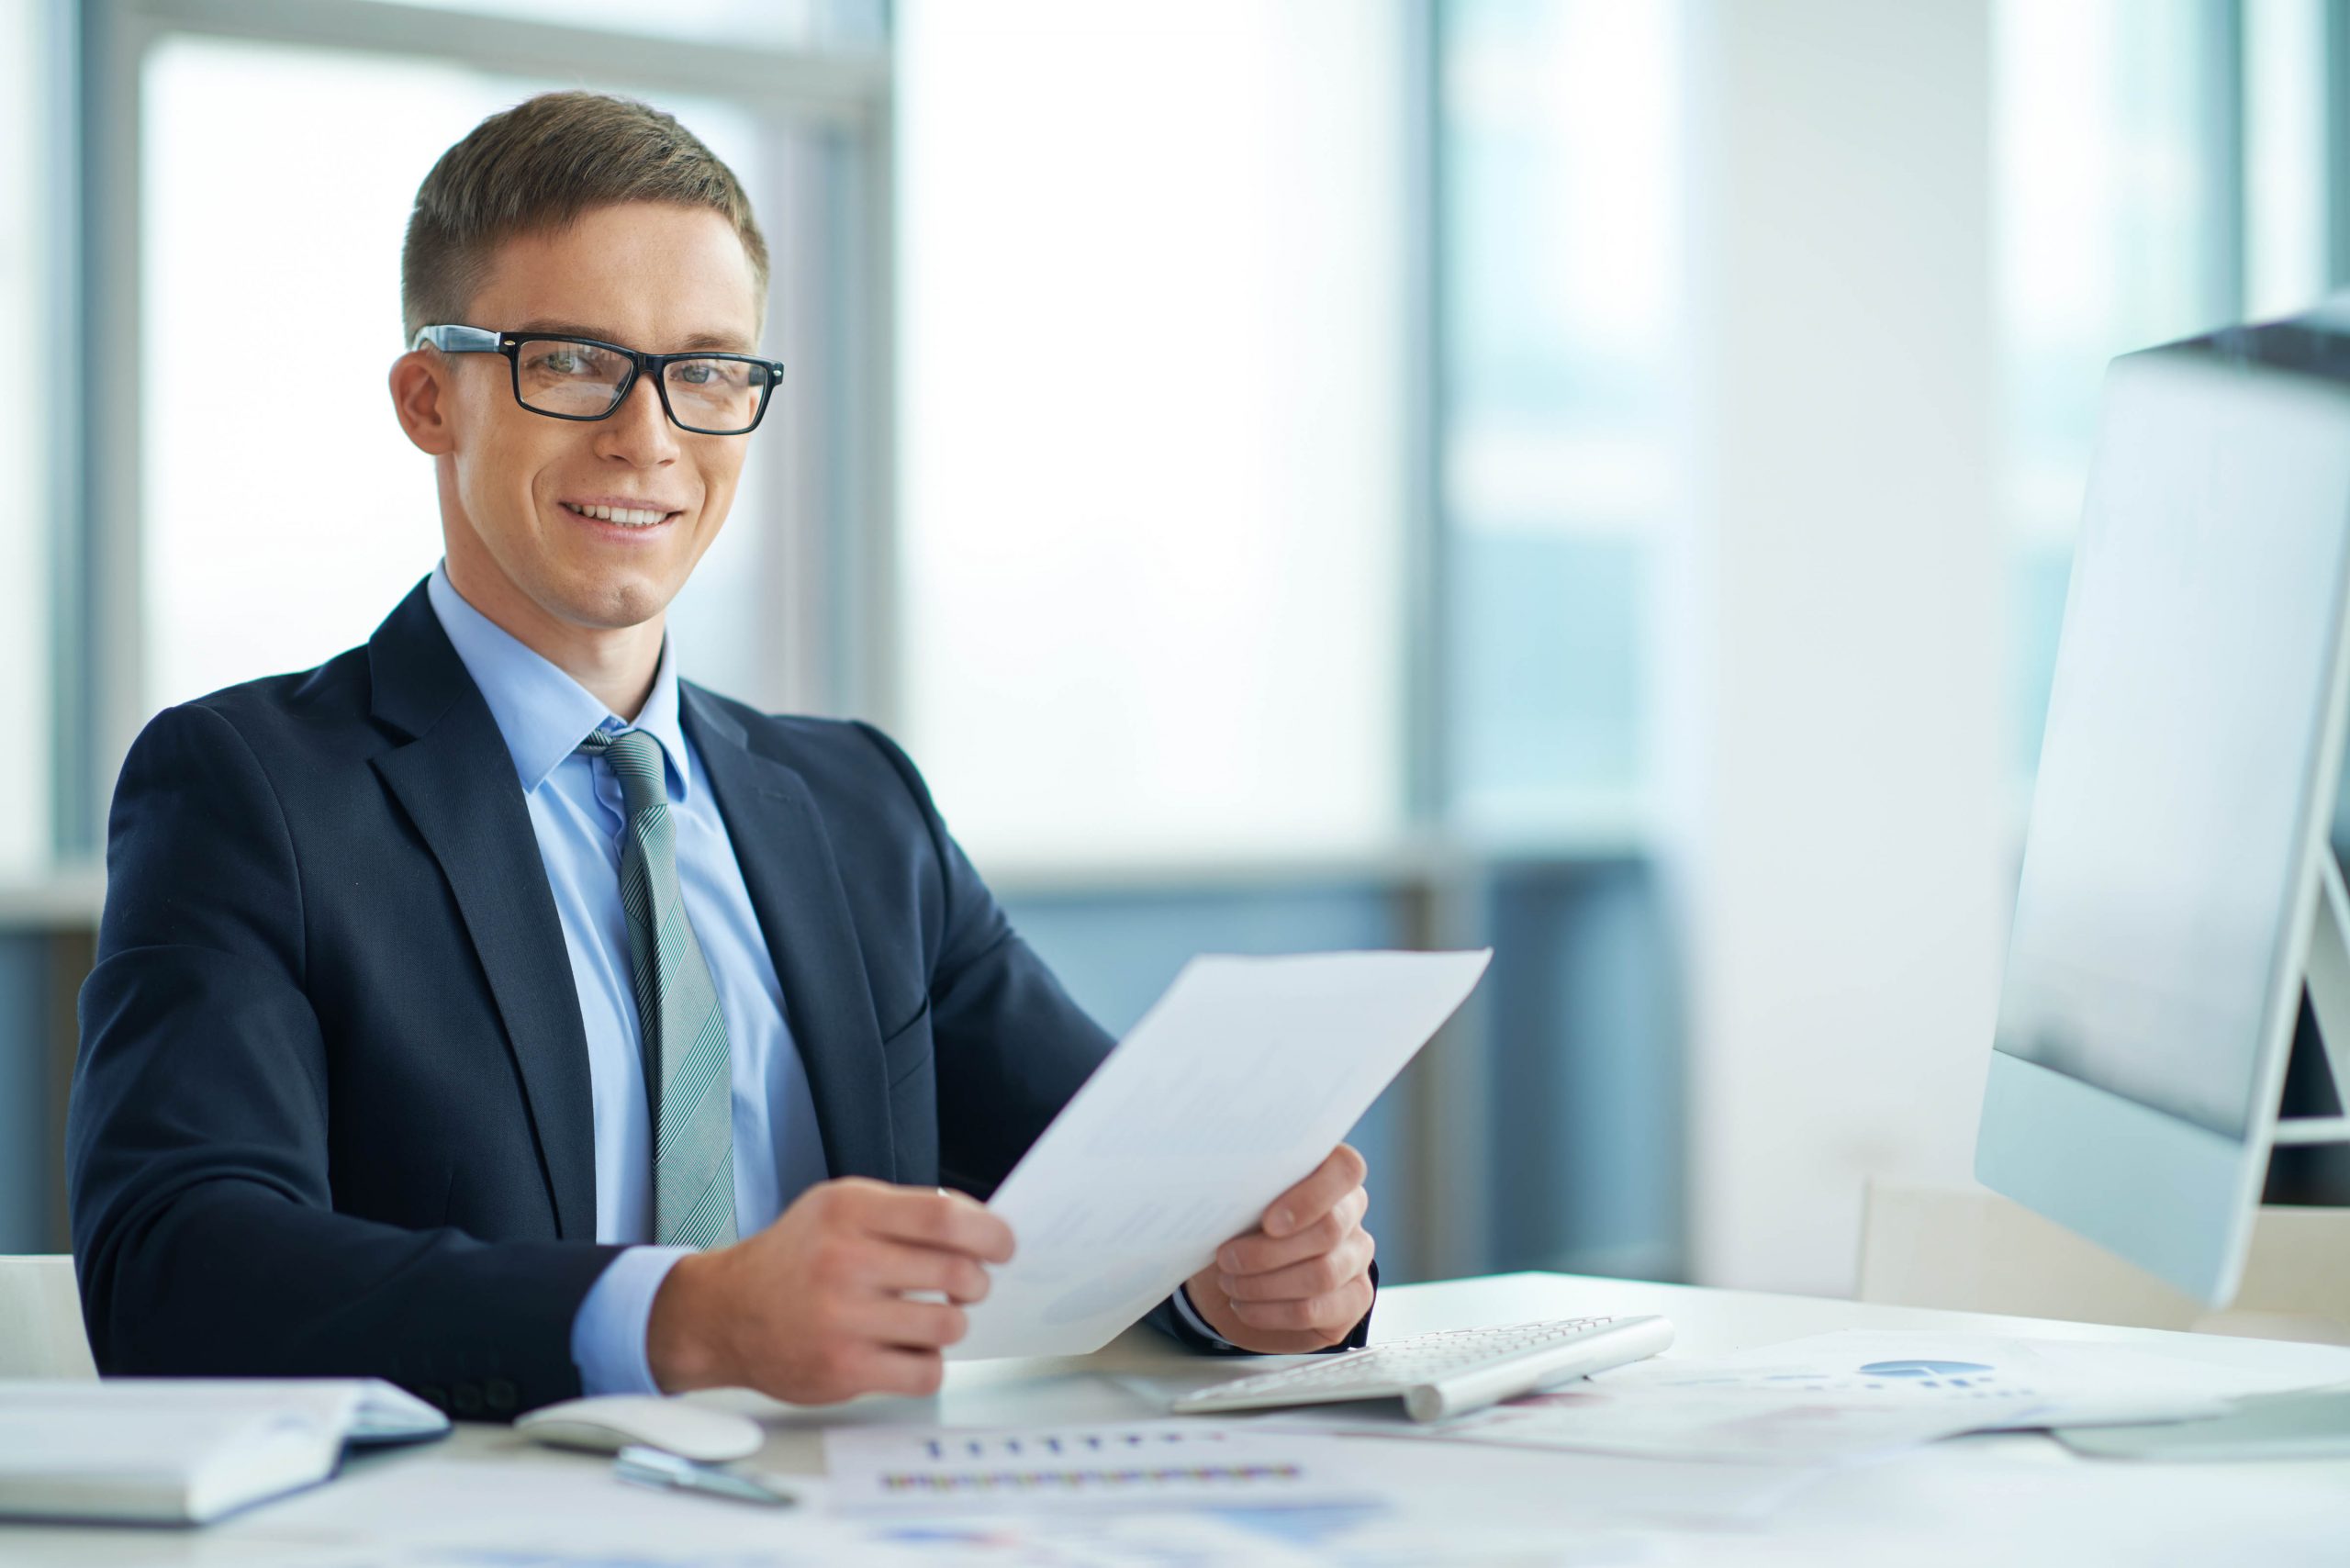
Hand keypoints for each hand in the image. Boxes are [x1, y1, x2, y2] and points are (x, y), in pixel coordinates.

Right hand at [645, 1177, 1012, 1401]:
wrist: (726, 1312)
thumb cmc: (796, 1257)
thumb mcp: (839, 1207)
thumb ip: (905, 1211)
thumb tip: (982, 1224)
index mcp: (849, 1210)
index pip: (945, 1217)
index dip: (989, 1232)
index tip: (1003, 1245)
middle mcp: (844, 1261)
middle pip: (956, 1274)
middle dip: (976, 1282)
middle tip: (968, 1285)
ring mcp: (842, 1319)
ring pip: (948, 1327)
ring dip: (952, 1324)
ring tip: (929, 1317)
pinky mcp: (842, 1370)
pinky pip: (926, 1373)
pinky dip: (928, 1364)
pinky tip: (908, 1350)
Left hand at [1181, 1143, 1374, 1352]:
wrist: (1231, 1276)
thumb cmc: (1235, 1227)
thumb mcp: (1234, 1202)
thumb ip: (1243, 1190)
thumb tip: (1221, 1192)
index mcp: (1328, 1172)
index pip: (1345, 1170)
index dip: (1311, 1197)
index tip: (1268, 1221)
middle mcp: (1350, 1212)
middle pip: (1330, 1229)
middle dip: (1270, 1250)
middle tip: (1227, 1258)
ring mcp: (1356, 1257)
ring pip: (1323, 1274)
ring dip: (1265, 1283)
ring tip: (1230, 1282)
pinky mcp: (1352, 1300)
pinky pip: (1316, 1310)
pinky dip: (1271, 1312)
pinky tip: (1244, 1305)